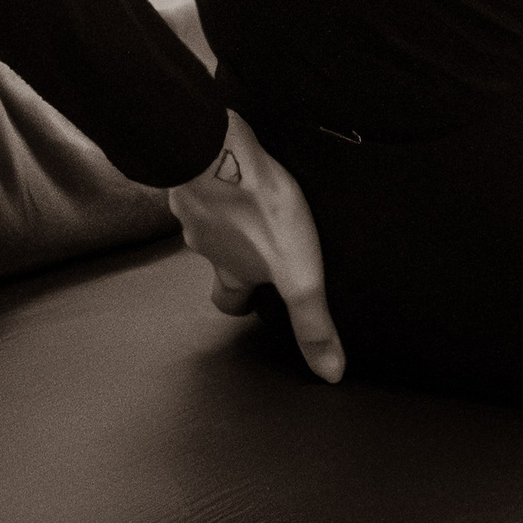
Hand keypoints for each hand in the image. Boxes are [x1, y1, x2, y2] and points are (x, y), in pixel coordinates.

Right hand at [167, 109, 345, 383]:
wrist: (219, 151)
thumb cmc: (258, 209)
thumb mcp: (300, 274)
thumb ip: (312, 321)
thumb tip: (329, 371)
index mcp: (231, 270)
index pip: (228, 301)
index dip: (241, 303)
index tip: (255, 302)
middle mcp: (207, 243)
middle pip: (217, 257)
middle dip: (233, 253)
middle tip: (257, 241)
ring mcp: (195, 206)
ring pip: (209, 218)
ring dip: (227, 212)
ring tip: (253, 197)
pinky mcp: (194, 168)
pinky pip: (205, 178)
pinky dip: (218, 176)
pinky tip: (238, 164)